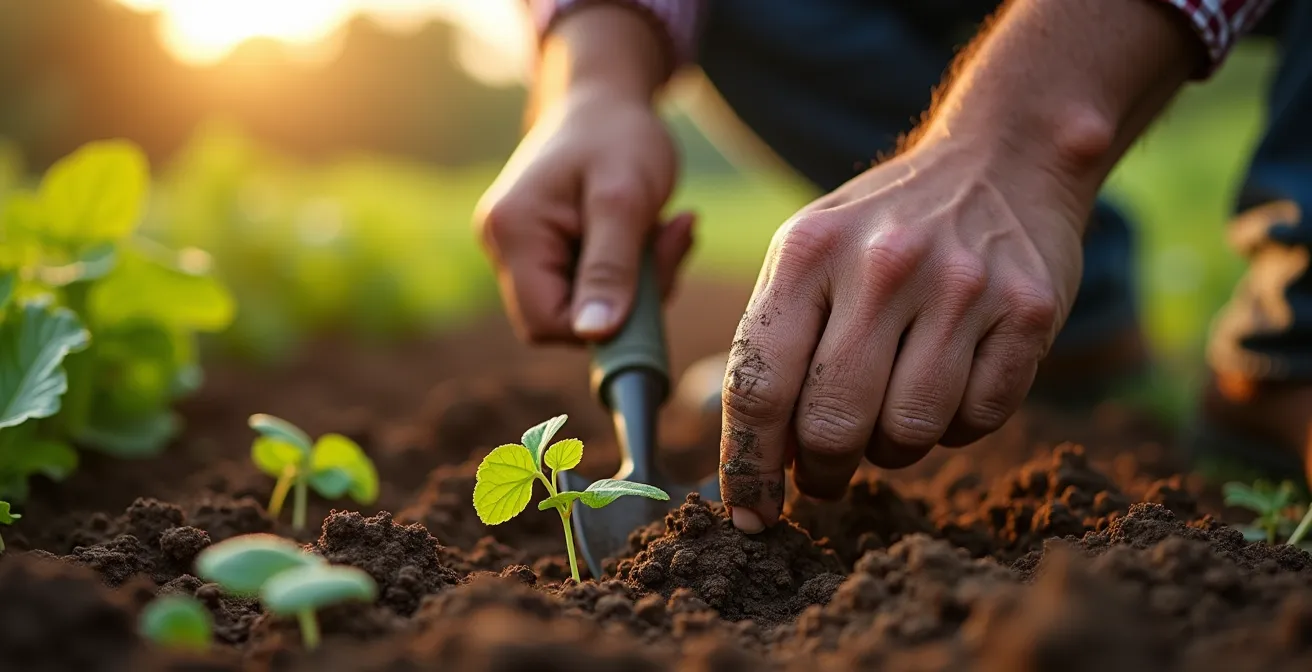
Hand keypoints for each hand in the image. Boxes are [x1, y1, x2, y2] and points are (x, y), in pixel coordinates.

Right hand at [474, 7, 691, 344]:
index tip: (651, 286)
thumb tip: (596, 335)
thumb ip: (610, 267)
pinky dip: (628, 273)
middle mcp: (503, 245)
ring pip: (580, 306)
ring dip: (633, 284)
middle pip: (561, 319)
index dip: (599, 324)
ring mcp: (520, 249)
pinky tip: (649, 232)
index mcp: (513, 232)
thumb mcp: (625, 198)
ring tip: (662, 230)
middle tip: (666, 245)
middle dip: (623, 300)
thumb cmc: (617, 135)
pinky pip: (587, 286)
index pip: (545, 322)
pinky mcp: (544, 249)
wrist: (606, 97)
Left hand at [718, 138, 1084, 530]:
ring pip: (909, 434)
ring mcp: (963, 286)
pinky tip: (948, 383)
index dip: (747, 465)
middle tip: (822, 474)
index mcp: (808, 252)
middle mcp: (884, 264)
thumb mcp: (808, 256)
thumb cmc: (881, 231)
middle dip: (821, 470)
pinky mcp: (1029, 311)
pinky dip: (956, 425)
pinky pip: (978, 421)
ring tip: (888, 414)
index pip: (759, 385)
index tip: (748, 515)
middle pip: (833, 423)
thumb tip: (761, 463)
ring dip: (891, 450)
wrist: (999, 160)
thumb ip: (775, 348)